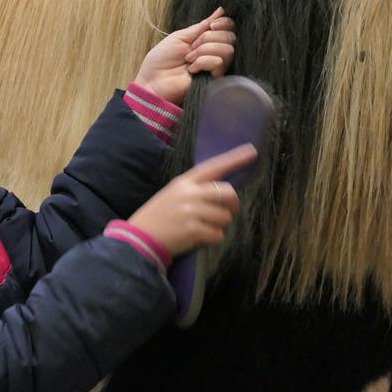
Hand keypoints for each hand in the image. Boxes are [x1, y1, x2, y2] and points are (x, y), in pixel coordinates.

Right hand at [128, 144, 256, 256]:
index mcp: (184, 182)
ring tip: (203, 228)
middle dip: (232, 206)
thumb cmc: (158, 216)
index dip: (234, 159)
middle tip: (225, 213)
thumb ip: (196, 190)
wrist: (140, 238)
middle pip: (228, 193)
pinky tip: (199, 239)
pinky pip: (218, 234)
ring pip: (225, 217)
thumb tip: (225, 194)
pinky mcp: (192, 230)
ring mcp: (191, 211)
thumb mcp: (173, 195)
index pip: (214, 167)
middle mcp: (189, 193)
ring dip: (220, 226)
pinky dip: (213, 239)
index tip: (251, 152)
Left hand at [133, 7, 236, 104]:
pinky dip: (202, 62)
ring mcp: (215, 67)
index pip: (229, 28)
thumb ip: (201, 26)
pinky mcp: (215, 80)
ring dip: (204, 50)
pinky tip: (191, 70)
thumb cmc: (162, 60)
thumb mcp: (181, 36)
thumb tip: (220, 11)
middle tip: (191, 47)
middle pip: (230, 37)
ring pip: (227, 50)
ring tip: (189, 59)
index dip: (224, 23)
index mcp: (206, 40)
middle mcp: (214, 52)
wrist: (153, 80)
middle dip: (208, 38)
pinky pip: (219, 62)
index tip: (212, 25)